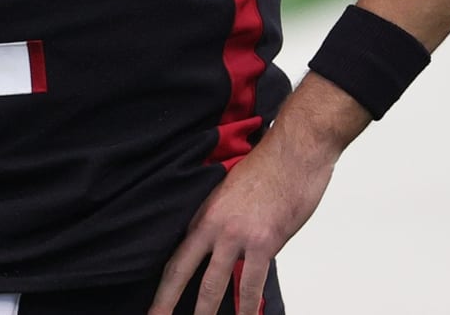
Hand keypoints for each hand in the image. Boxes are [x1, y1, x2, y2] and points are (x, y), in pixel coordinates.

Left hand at [149, 76, 368, 314]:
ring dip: (205, 312)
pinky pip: (252, 284)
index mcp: (204, 212)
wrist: (293, 151)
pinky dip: (249, 307)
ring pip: (213, 284)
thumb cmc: (267, 167)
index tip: (156, 305)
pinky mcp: (264, 242)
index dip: (165, 284)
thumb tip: (224, 248)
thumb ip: (223, 220)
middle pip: (182, 272)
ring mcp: (237, 236)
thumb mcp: (231, 190)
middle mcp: (214, 226)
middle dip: (168, 303)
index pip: (176, 256)